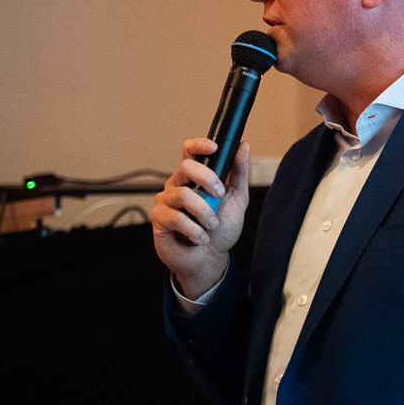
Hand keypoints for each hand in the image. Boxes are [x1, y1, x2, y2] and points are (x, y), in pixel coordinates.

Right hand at [150, 138, 250, 297]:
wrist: (210, 259)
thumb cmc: (221, 230)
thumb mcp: (237, 200)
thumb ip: (239, 174)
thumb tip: (244, 147)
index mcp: (194, 178)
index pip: (190, 152)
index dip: (198, 145)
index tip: (214, 147)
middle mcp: (177, 185)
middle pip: (186, 167)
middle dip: (207, 179)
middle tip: (220, 195)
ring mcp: (166, 202)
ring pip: (182, 195)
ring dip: (204, 212)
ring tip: (212, 226)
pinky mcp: (159, 220)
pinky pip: (175, 217)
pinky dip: (194, 230)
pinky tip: (200, 238)